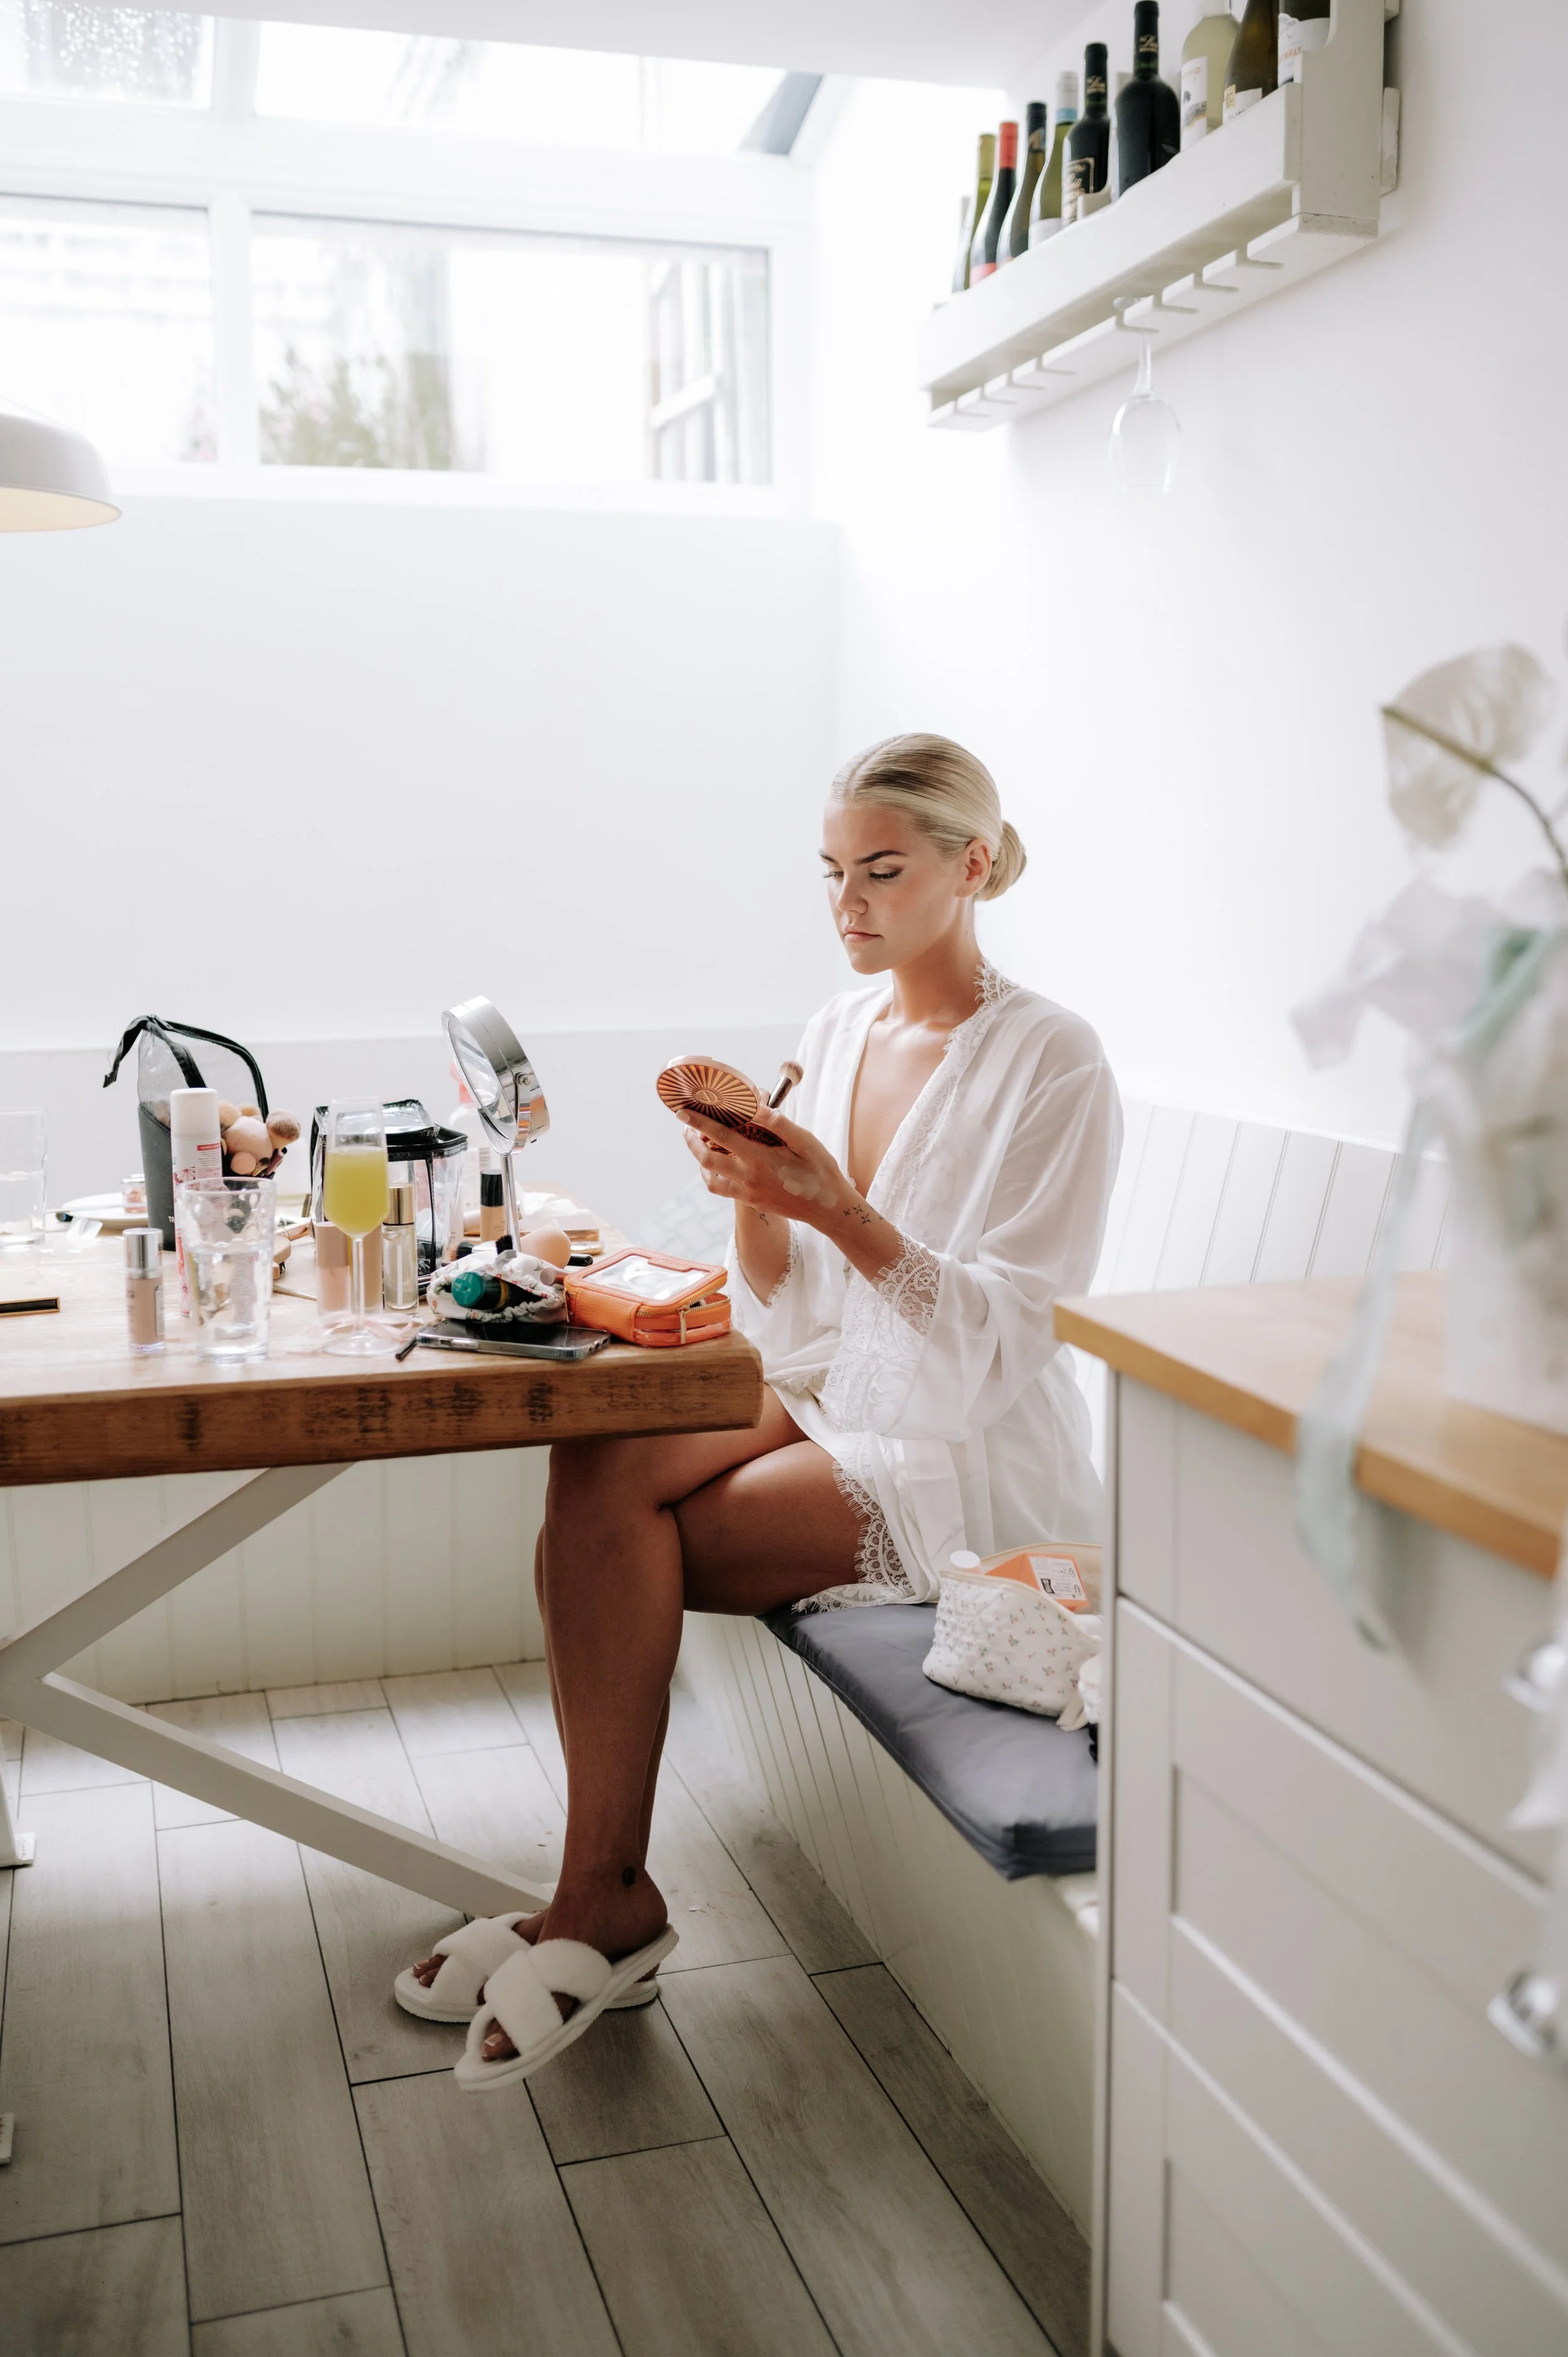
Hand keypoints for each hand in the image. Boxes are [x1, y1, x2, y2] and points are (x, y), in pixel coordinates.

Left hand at [681, 1106, 852, 1228]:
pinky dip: (713, 1176)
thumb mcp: (805, 1142)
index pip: (721, 1137)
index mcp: (761, 1159)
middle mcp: (749, 1178)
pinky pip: (723, 1190)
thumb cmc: (820, 1171)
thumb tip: (756, 1106)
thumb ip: (778, 1124)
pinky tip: (720, 1165)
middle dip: (692, 1142)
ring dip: (700, 1161)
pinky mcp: (751, 1203)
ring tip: (700, 1144)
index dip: (699, 1123)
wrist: (828, 1209)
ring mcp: (748, 1194)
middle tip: (687, 1127)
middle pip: (706, 1160)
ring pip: (710, 1179)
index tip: (682, 1112)